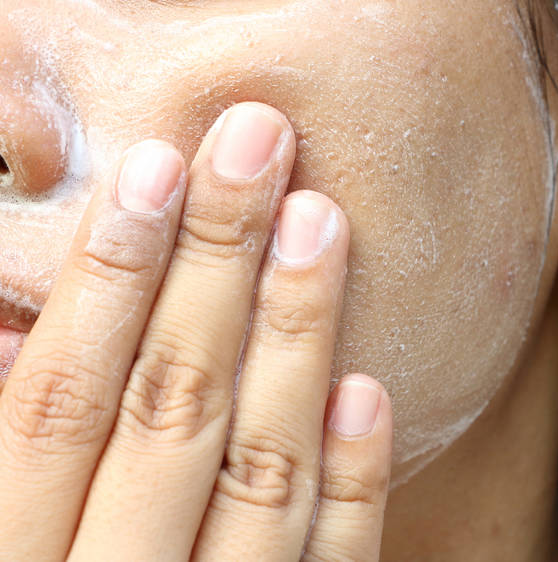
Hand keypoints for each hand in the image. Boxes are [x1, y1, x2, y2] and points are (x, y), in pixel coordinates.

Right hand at [0, 102, 391, 560]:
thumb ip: (11, 447)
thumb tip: (22, 335)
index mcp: (11, 555)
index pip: (62, 396)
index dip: (108, 274)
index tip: (159, 166)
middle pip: (170, 406)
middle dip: (216, 266)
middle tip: (260, 148)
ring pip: (258, 470)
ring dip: (296, 341)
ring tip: (323, 225)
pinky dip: (349, 485)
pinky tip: (368, 389)